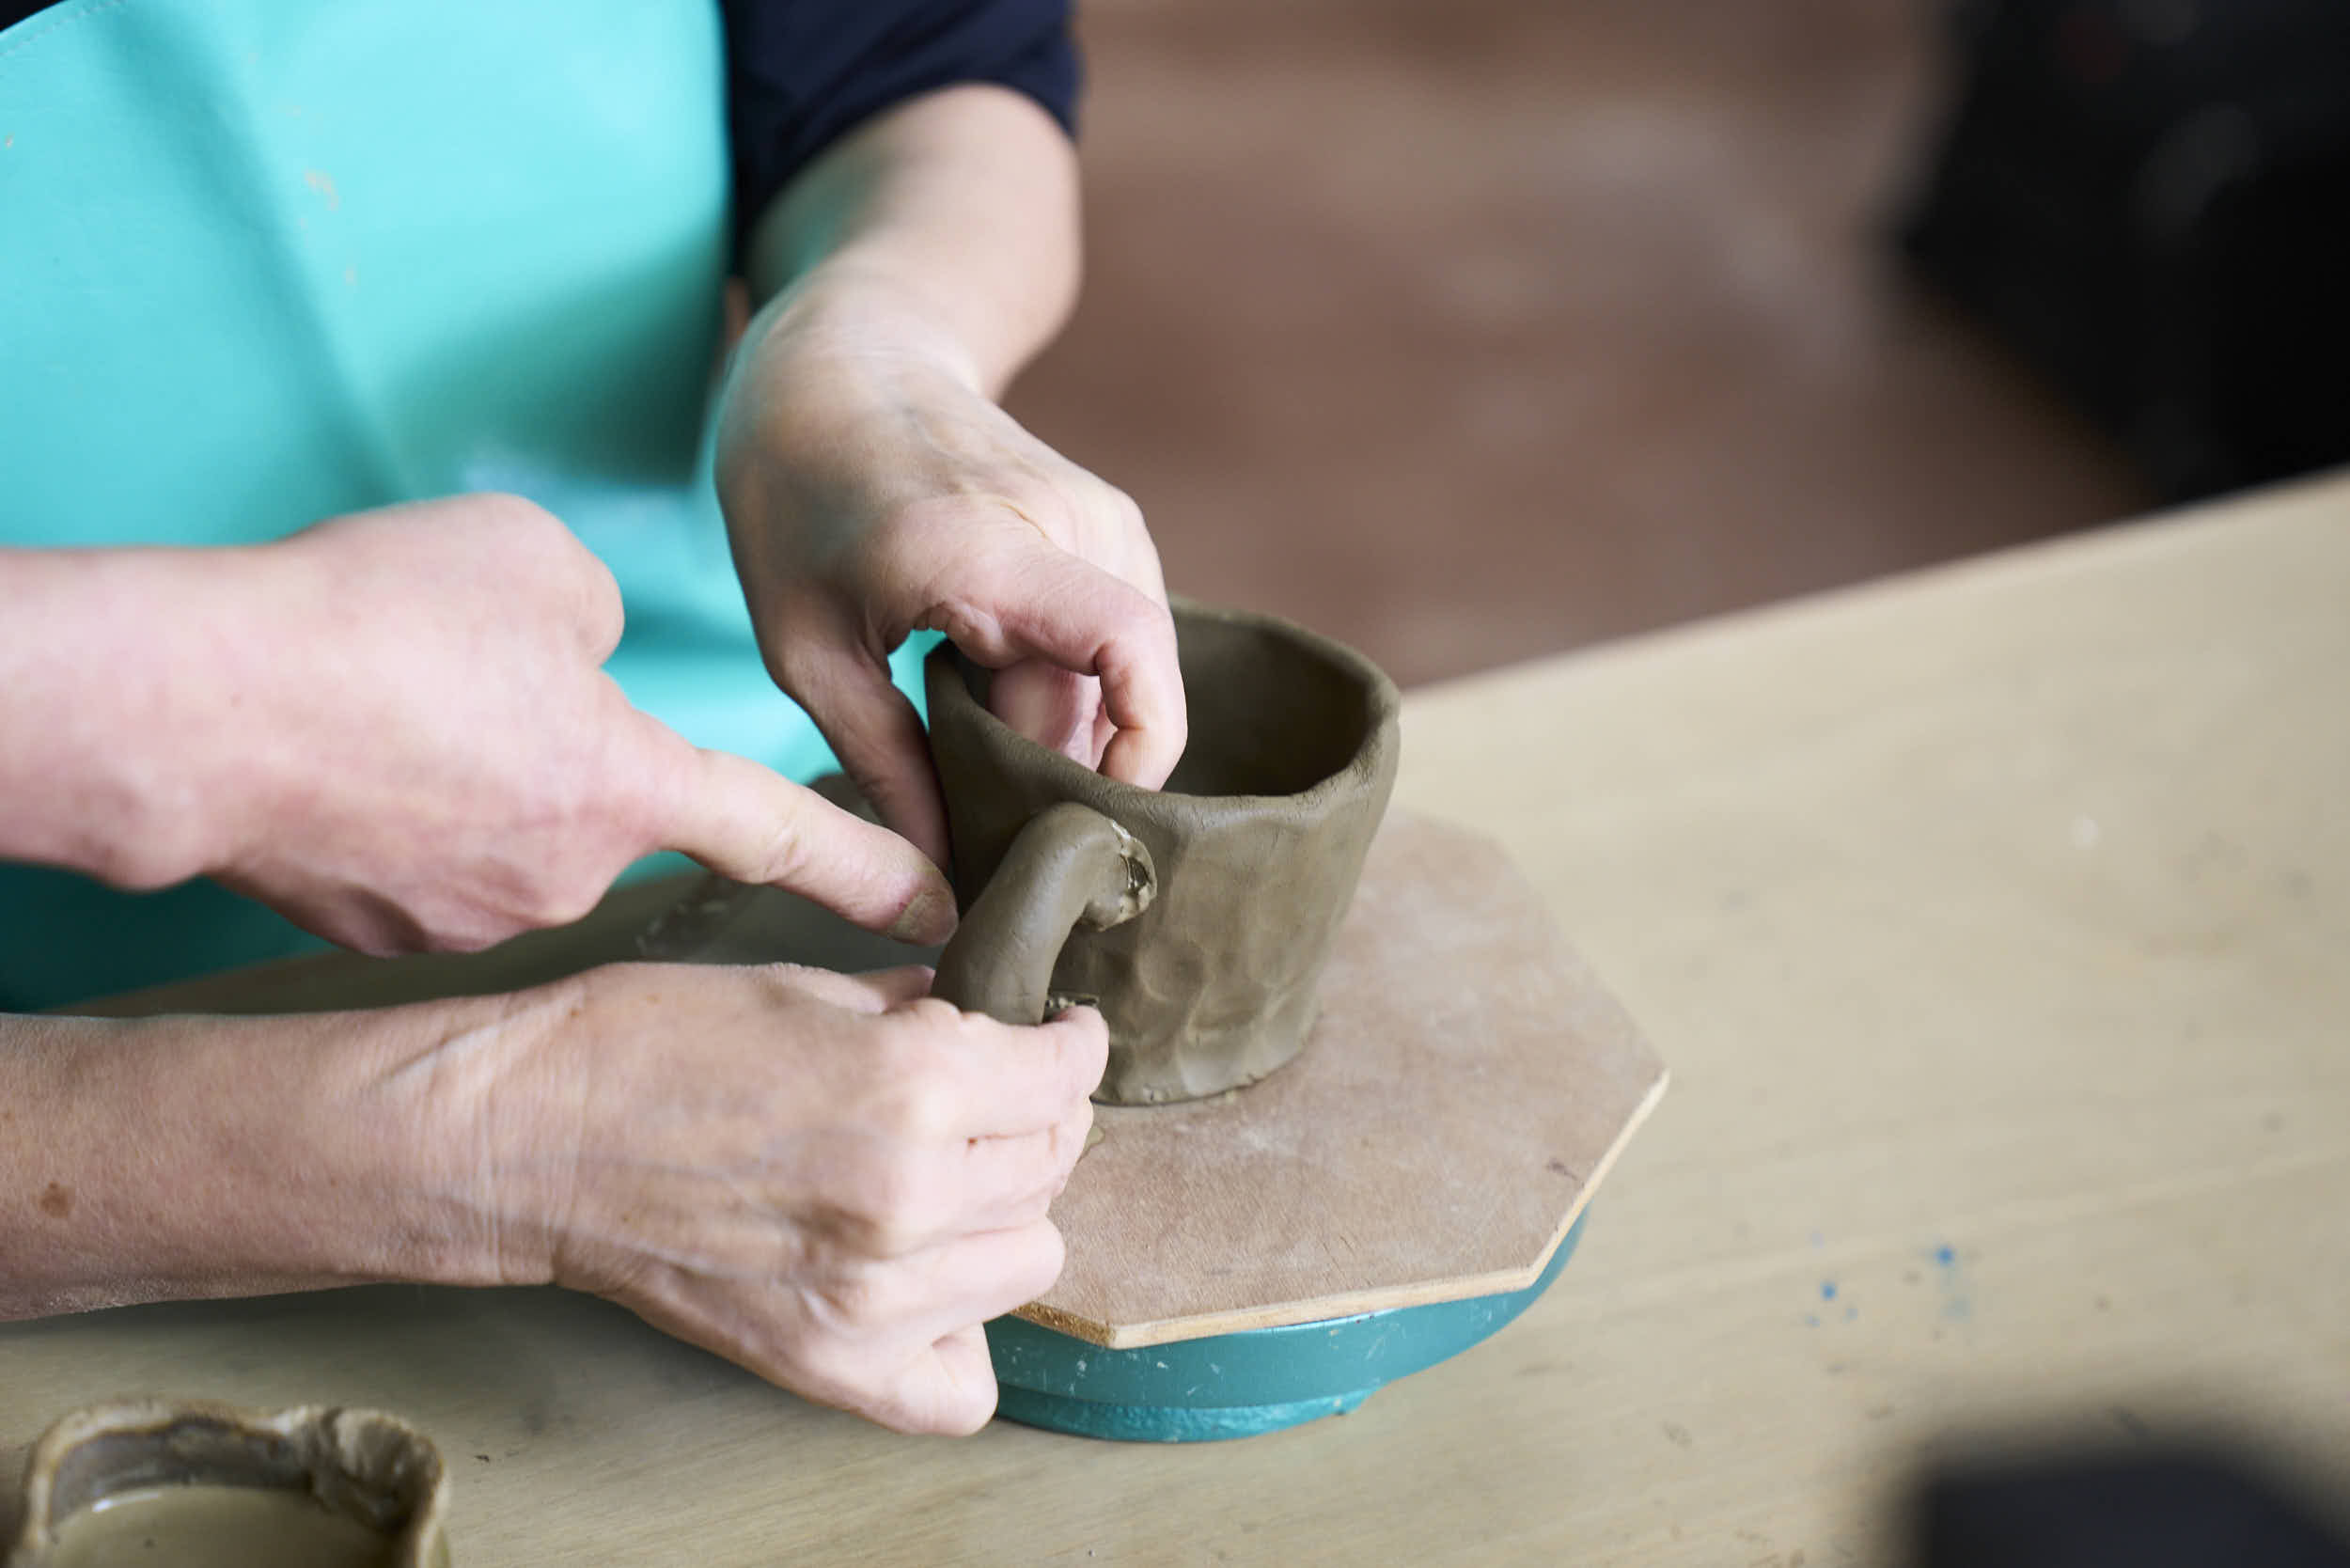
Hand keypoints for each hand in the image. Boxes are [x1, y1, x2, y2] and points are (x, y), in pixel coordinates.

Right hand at [191, 495, 954, 953]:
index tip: (945, 921)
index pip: (790, 839)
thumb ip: (596, 617)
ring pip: (509, 828)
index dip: (876, 874)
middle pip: (606, 804)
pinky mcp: (386, 931)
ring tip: (388, 715)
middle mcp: (570, 875)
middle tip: (461, 686)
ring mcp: (475, 918)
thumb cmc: (368, 619)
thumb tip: (589, 660)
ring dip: (476, 777)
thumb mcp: (528, 562)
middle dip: (565, 751)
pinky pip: (431, 860)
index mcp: (630, 784)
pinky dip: (408, 813)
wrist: (183, 713)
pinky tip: (349, 764)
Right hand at [486, 963, 1103, 1433]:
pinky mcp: (831, 1362)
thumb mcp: (807, 987)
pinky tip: (928, 1276)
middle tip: (996, 1092)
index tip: (1062, 1033)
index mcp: (914, 1089)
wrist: (529, 1139)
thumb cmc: (645, 1044)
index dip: (1072, 1042)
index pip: (1064, 1073)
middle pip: (1055, 1161)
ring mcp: (875, 1296)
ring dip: (1006, 1209)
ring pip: (1030, 1259)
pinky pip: (964, 1386)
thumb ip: (924, 1011)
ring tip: (954, 1174)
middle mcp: (911, 1200)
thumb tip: (991, 1019)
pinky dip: (962, 1335)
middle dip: (1038, 1113)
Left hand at [717, 315, 1186, 867]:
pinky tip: (991, 690)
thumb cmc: (796, 494)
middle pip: (1110, 694)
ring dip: (1063, 729)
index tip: (1077, 828)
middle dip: (1057, 774)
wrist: (841, 359)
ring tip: (969, 746)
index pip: (1128, 655)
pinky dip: (1069, 686)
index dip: (1132, 759)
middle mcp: (1066, 524)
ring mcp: (1100, 515)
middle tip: (974, 823)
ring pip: (1122, 673)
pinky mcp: (1109, 522)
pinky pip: (1116, 638)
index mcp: (981, 551)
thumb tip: (944, 882)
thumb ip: (883, 767)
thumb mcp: (804, 649)